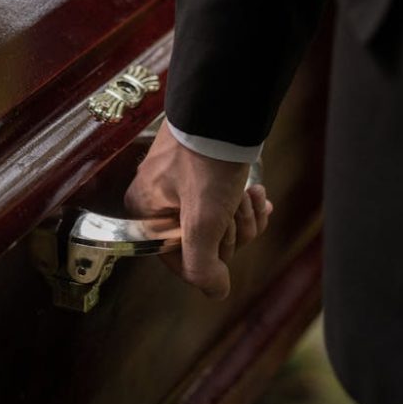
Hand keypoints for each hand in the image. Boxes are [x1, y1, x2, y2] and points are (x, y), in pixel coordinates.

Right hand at [123, 119, 272, 298]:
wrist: (224, 111)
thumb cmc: (207, 162)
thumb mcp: (203, 220)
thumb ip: (202, 266)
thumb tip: (214, 292)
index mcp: (145, 213)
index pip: (180, 261)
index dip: (211, 255)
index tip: (222, 231)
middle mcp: (157, 202)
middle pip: (203, 244)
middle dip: (232, 230)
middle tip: (235, 205)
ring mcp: (181, 188)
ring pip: (219, 226)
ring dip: (242, 215)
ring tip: (248, 193)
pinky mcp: (202, 176)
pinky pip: (224, 207)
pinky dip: (245, 204)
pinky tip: (257, 193)